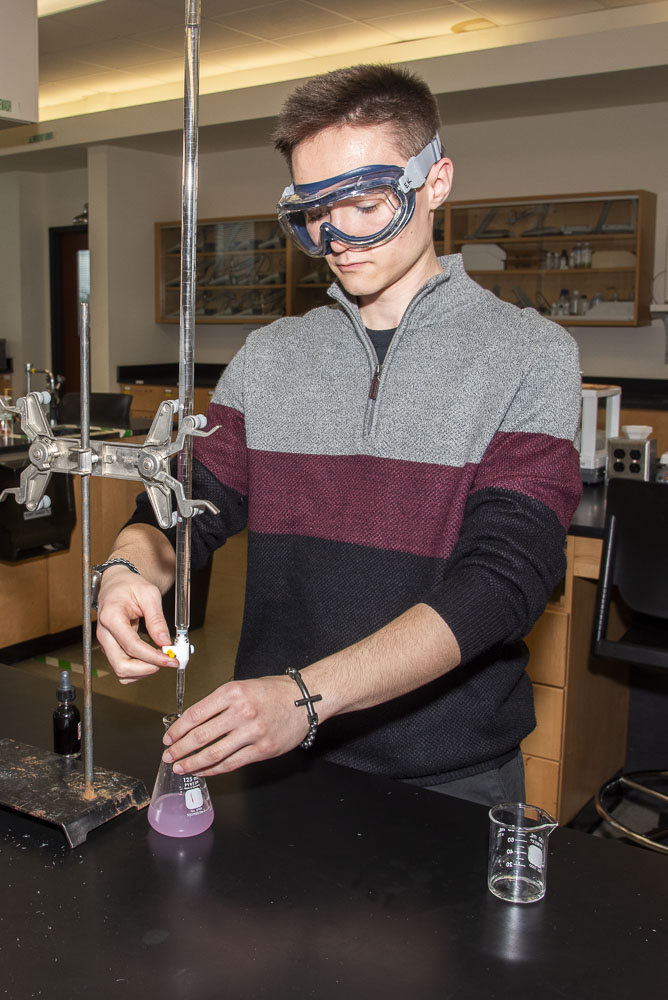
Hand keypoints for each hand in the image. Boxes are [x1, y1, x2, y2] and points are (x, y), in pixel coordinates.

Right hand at [96, 566, 174, 682]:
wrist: (116, 584)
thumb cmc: (129, 585)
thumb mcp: (149, 594)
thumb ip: (157, 619)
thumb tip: (164, 642)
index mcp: (112, 617)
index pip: (132, 646)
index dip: (153, 657)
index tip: (170, 658)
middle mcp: (104, 633)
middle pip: (121, 665)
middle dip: (147, 669)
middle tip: (167, 661)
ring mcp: (106, 642)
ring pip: (121, 670)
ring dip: (142, 671)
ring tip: (160, 659)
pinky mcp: (110, 647)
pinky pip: (122, 667)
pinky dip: (137, 670)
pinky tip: (150, 660)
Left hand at [161, 675, 310, 775]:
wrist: (305, 699)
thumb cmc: (274, 691)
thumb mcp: (243, 687)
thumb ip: (220, 704)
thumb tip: (193, 722)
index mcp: (233, 692)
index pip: (196, 714)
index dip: (178, 729)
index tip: (169, 737)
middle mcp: (242, 711)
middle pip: (201, 736)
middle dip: (179, 749)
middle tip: (168, 755)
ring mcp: (253, 732)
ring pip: (214, 753)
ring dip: (193, 763)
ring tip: (181, 767)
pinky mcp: (263, 749)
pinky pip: (232, 763)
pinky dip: (213, 770)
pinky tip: (203, 771)